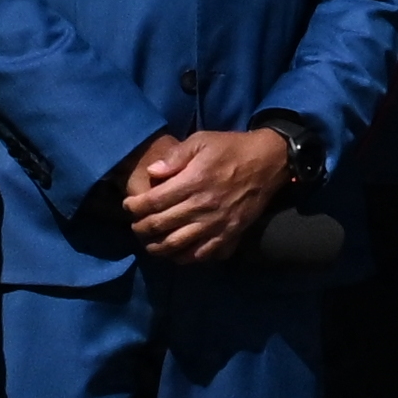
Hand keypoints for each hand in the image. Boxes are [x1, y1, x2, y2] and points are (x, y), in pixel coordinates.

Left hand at [115, 125, 292, 264]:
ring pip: (176, 245)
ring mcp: (215, 224)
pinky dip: (184, 257)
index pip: (152, 202)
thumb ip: (175, 156)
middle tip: (135, 225)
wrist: (269, 162)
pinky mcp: (229, 235)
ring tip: (150, 243)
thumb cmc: (231, 148)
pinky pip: (201, 254)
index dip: (134, 207)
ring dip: (157, 247)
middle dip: (140, 228)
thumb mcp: (202, 140)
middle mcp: (201, 207)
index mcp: (192, 182)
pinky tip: (176, 253)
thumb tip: (152, 172)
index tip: (128, 206)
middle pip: (160, 226)